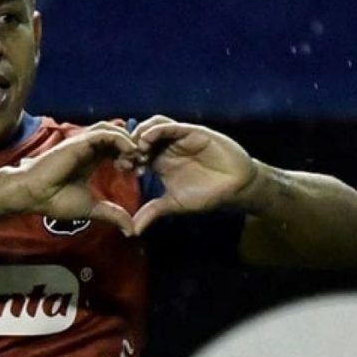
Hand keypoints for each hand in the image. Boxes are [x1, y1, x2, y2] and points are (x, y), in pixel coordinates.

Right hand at [15, 122, 142, 233]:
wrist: (34, 196)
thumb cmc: (55, 200)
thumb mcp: (92, 208)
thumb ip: (112, 214)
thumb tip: (131, 230)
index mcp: (91, 160)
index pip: (117, 149)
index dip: (131, 157)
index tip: (138, 172)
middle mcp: (89, 149)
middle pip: (118, 137)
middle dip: (134, 148)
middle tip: (141, 164)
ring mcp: (84, 143)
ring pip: (114, 130)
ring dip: (128, 141)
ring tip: (135, 158)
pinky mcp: (80, 141)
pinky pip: (106, 133)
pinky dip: (121, 139)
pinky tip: (128, 153)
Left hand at [129, 115, 257, 233]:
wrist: (234, 187)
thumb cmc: (206, 193)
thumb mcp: (174, 204)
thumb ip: (153, 212)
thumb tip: (133, 231)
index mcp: (159, 161)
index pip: (135, 152)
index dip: (125, 157)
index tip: (122, 169)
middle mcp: (166, 147)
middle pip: (139, 135)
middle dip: (129, 144)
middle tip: (126, 158)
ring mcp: (178, 138)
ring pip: (152, 125)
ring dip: (140, 133)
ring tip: (137, 149)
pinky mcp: (191, 131)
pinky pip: (170, 125)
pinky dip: (156, 129)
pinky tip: (148, 140)